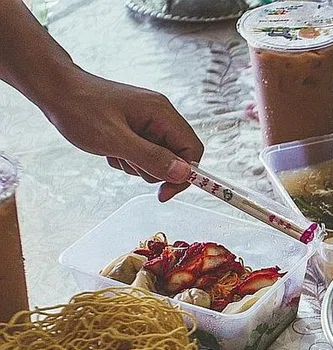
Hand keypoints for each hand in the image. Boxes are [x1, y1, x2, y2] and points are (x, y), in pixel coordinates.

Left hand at [43, 69, 202, 201]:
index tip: (165, 192)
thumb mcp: (115, 139)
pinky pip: (144, 153)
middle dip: (154, 168)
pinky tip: (111, 149)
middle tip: (128, 163)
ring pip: (159, 158)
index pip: (192, 149)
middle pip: (177, 156)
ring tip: (115, 152)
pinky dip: (128, 158)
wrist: (55, 91)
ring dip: (138, 164)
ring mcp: (148, 121)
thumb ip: (151, 158)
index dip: (185, 174)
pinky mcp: (137, 127)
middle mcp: (160, 115)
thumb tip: (183, 173)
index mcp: (161, 113)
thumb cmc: (80, 108)